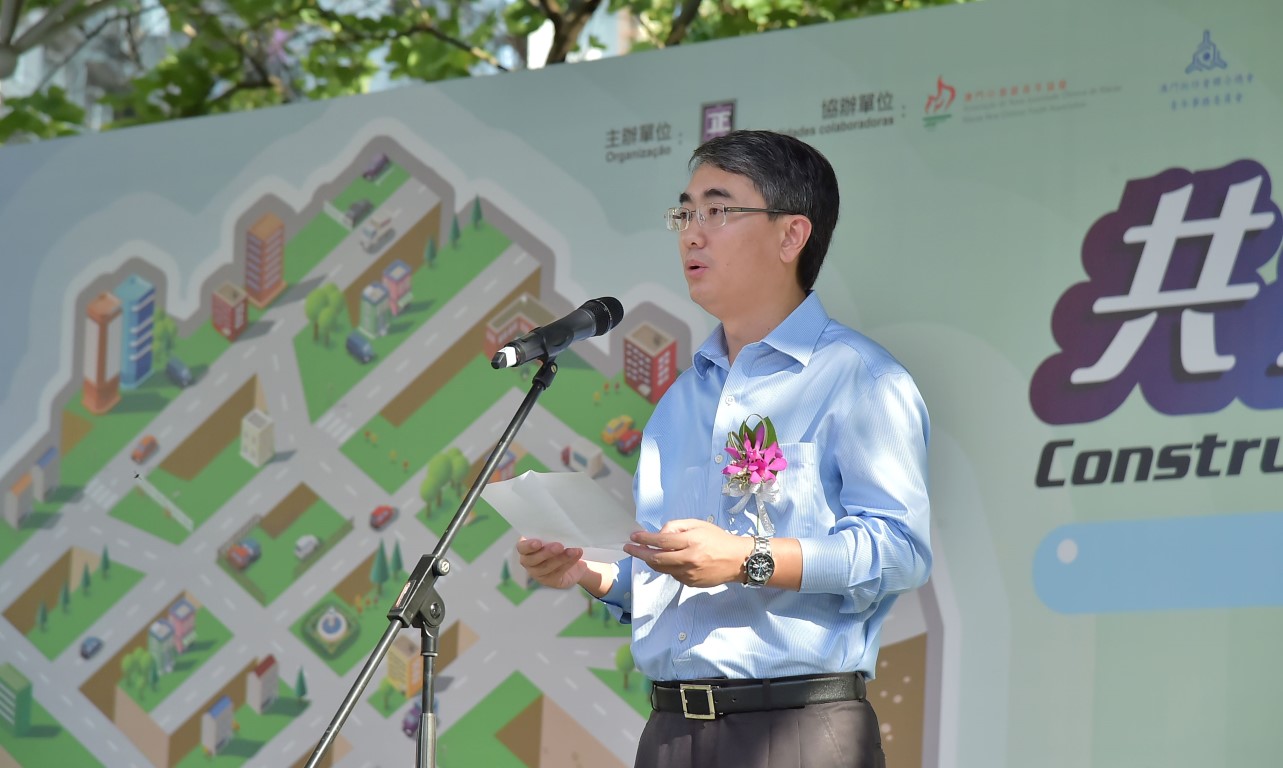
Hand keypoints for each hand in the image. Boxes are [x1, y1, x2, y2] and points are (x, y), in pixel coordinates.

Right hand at [516, 537, 586, 589]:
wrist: (573, 559)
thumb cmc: (559, 542)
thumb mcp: (554, 536)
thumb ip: (552, 534)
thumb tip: (559, 530)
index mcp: (526, 547)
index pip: (521, 547)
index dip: (528, 546)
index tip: (538, 542)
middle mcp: (529, 562)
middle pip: (533, 560)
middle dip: (546, 552)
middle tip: (559, 546)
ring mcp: (538, 573)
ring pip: (546, 567)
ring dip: (561, 558)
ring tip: (573, 550)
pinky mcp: (550, 581)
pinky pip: (558, 572)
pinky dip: (569, 562)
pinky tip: (576, 554)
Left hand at [624, 519, 752, 587]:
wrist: (737, 560)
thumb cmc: (718, 539)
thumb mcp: (698, 524)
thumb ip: (677, 526)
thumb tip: (660, 535)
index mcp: (691, 542)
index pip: (661, 541)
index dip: (644, 539)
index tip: (633, 537)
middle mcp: (688, 559)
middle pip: (656, 559)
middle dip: (639, 553)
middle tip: (629, 548)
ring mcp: (689, 574)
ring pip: (662, 569)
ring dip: (651, 561)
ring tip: (646, 553)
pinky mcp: (691, 584)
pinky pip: (673, 575)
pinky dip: (667, 567)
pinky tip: (671, 560)